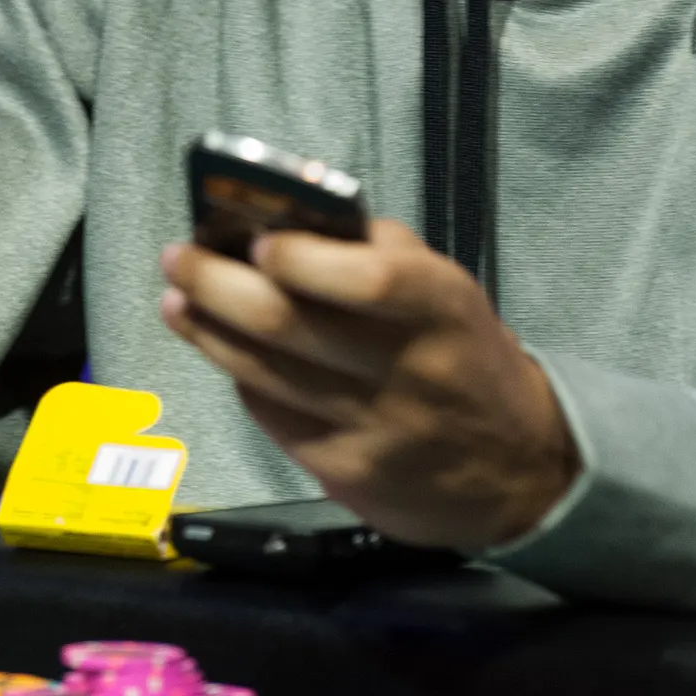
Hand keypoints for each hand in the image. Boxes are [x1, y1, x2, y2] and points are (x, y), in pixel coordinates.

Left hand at [159, 217, 578, 551]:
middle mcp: (409, 371)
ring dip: (208, 331)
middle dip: (217, 285)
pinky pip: (272, 418)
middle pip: (291, 326)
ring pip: (264, 374)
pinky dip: (241, 377)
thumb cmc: (464, 353)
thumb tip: (289, 219)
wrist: (518, 469)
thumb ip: (378, 251)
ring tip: (178, 299)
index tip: (254, 238)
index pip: (369, 279)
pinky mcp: (347, 475)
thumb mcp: (446, 289)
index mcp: (441, 308)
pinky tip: (223, 351)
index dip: (302, 258)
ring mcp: (374, 431)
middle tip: (177, 257)